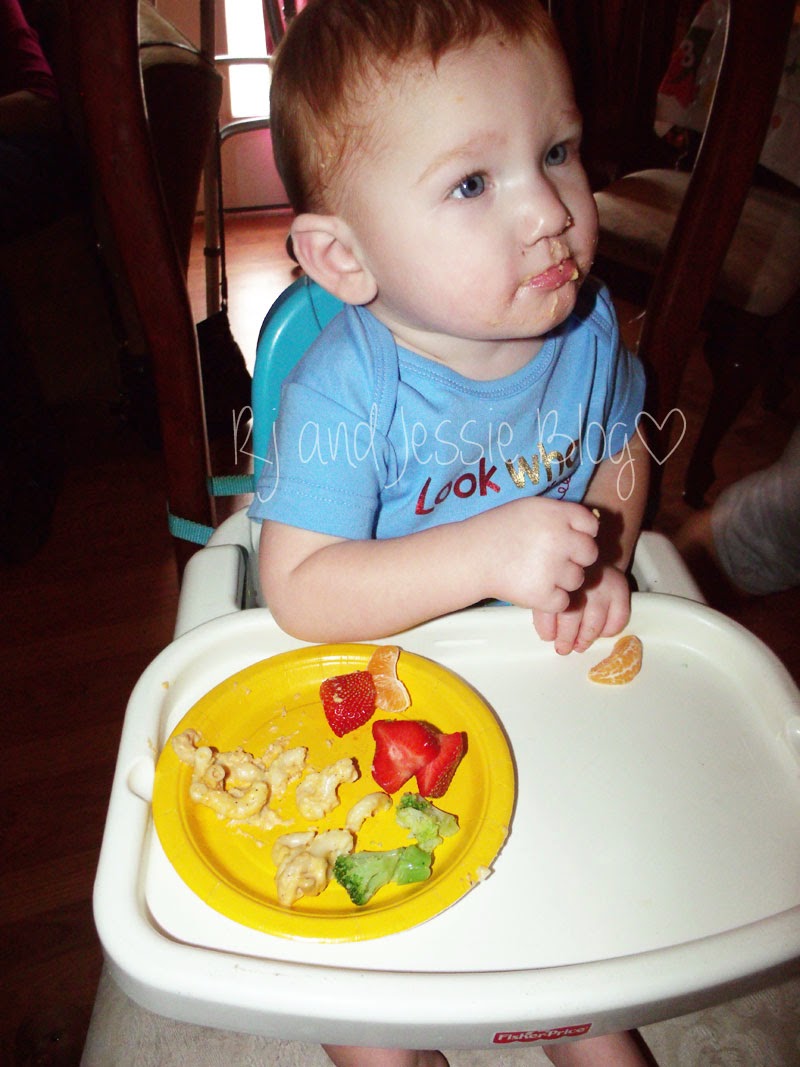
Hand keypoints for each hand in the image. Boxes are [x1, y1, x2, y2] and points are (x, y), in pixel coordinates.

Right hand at [478, 497, 598, 612]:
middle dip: (575, 558)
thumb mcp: (530, 508)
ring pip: (578, 580)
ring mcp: (552, 568)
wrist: (471, 557)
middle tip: (551, 559)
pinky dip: (551, 600)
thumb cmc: (498, 530)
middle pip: (589, 554)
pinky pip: (564, 602)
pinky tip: (533, 588)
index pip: (591, 526)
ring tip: (536, 573)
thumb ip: (560, 514)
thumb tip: (592, 526)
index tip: (565, 540)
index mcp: (556, 514)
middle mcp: (559, 539)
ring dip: (562, 580)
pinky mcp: (543, 595)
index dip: (581, 534)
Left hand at [532, 562, 630, 654]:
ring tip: (579, 645)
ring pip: (594, 622)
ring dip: (585, 638)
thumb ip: (545, 606)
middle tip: (563, 648)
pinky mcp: (621, 589)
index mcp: (556, 576)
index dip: (547, 628)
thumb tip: (548, 635)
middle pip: (571, 616)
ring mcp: (602, 584)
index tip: (548, 637)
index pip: (549, 607)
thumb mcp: (549, 583)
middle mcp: (580, 579)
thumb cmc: (566, 574)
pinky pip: (617, 619)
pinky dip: (608, 631)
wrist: (592, 553)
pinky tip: (599, 632)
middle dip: (566, 637)